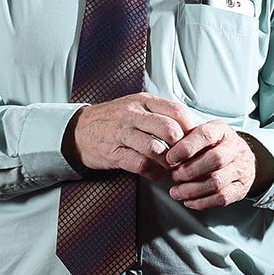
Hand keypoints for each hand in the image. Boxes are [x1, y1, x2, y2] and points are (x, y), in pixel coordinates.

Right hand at [70, 94, 202, 178]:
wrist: (79, 130)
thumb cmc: (115, 119)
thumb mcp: (137, 107)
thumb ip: (161, 114)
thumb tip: (191, 129)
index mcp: (143, 101)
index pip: (177, 111)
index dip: (190, 128)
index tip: (194, 141)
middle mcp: (133, 114)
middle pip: (168, 129)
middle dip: (181, 147)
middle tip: (184, 157)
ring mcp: (121, 133)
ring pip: (155, 148)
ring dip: (167, 162)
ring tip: (171, 167)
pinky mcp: (113, 152)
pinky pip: (139, 164)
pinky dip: (152, 172)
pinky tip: (155, 173)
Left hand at [163, 119, 259, 209]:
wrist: (242, 158)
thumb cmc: (215, 146)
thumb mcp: (202, 135)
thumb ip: (185, 141)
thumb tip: (163, 152)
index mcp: (221, 131)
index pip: (206, 135)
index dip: (186, 147)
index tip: (170, 158)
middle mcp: (234, 149)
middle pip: (215, 159)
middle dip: (190, 171)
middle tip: (174, 176)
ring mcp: (240, 169)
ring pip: (217, 182)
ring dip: (192, 190)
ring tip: (177, 192)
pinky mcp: (241, 188)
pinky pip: (222, 198)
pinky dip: (203, 202)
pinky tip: (190, 201)